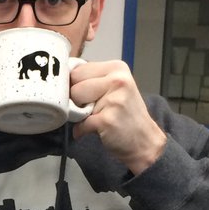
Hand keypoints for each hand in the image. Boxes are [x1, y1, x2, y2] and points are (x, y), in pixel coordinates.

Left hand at [70, 59, 166, 174]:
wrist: (145, 141)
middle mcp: (117, 80)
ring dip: (80, 114)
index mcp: (117, 68)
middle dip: (78, 99)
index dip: (76, 85)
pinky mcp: (108, 120)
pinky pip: (80, 124)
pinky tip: (98, 129)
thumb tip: (63, 78)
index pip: (78, 70)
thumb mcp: (115, 87)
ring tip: (97, 117)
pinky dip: (82, 130)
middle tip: (94, 108)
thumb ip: (93, 79)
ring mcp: (114, 100)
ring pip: (75, 103)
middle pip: (74, 85)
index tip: (87, 95)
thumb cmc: (125, 115)